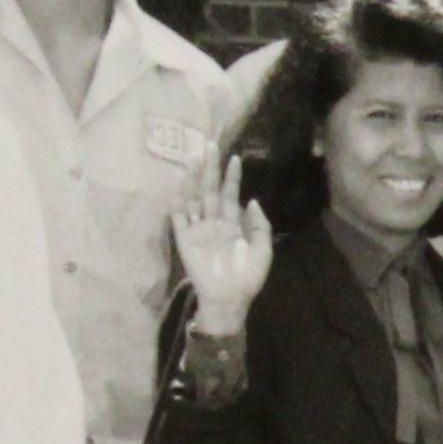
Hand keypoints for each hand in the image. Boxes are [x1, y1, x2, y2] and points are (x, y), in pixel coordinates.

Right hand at [172, 147, 274, 334]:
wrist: (230, 299)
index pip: (231, 194)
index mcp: (232, 225)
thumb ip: (260, 225)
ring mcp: (198, 229)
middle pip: (211, 190)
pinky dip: (179, 198)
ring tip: (194, 156)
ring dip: (194, 178)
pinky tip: (180, 181)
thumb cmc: (247, 278)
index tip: (235, 157)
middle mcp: (214, 223)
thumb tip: (252, 201)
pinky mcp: (184, 239)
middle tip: (209, 144)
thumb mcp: (263, 250)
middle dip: (210, 168)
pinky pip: (180, 215)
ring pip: (194, 198)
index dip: (232, 177)